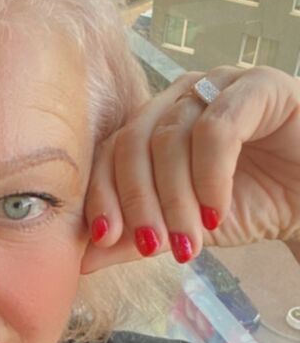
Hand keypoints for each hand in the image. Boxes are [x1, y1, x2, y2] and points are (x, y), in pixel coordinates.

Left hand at [81, 66, 299, 273]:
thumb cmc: (252, 205)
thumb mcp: (184, 228)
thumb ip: (136, 238)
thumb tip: (83, 259)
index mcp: (154, 122)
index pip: (110, 150)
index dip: (102, 194)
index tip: (103, 238)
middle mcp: (180, 96)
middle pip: (133, 142)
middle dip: (138, 202)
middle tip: (152, 247)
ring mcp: (218, 84)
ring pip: (171, 137)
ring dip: (176, 198)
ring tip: (191, 242)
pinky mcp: (259, 86)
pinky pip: (217, 129)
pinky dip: (210, 176)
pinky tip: (217, 212)